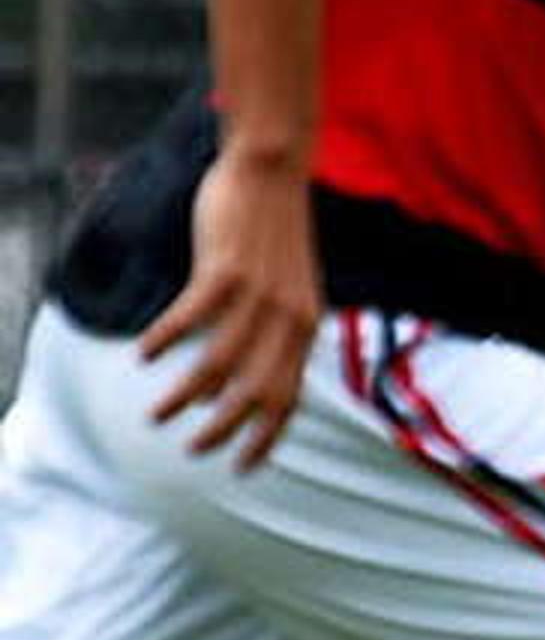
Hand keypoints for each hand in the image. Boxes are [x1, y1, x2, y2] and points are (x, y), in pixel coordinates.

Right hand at [142, 143, 322, 470]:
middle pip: (257, 393)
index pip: (290, 397)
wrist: (273, 172)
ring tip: (157, 416)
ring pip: (220, 365)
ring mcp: (261, 296)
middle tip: (193, 451)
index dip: (267, 436)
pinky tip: (142, 355)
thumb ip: (269, 333)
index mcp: (306, 326)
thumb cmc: (271, 235)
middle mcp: (290, 318)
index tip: (244, 467)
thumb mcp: (284, 289)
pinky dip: (165, 340)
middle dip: (225, 430)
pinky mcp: (228, 271)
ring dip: (185, 396)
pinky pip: (192, 318)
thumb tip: (228, 384)